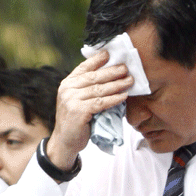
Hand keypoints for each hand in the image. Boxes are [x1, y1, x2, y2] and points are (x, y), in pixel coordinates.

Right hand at [46, 49, 133, 168]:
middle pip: (94, 77)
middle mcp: (68, 89)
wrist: (65, 141)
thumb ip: (88, 89)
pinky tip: (123, 96)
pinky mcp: (78, 111)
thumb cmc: (76, 120)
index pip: (84, 68)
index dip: (97, 60)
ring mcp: (72, 100)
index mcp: (68, 83)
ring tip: (129, 81)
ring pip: (99, 89)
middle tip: (126, 68)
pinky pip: (100, 103)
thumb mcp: (78, 100)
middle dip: (112, 71)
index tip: (110, 53)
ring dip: (117, 85)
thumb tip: (111, 77)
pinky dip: (113, 99)